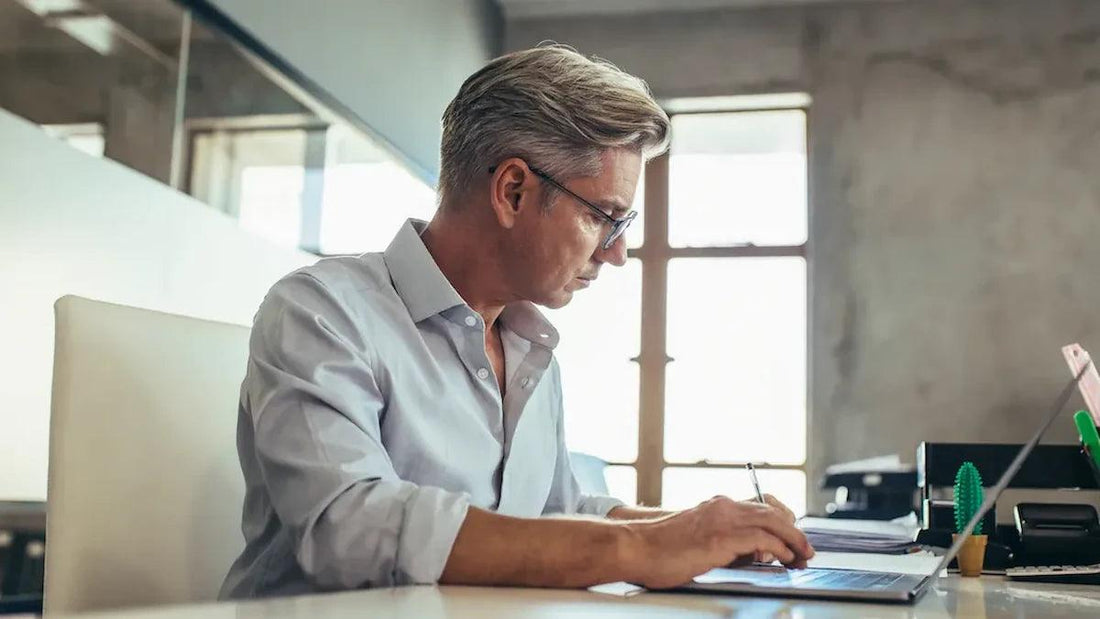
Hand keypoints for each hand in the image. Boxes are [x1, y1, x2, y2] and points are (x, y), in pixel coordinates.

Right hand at [622, 495, 814, 589]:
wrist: (635, 547)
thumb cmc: (660, 550)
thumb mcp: (698, 541)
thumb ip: (725, 543)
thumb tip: (753, 554)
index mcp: (716, 506)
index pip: (761, 506)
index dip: (782, 522)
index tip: (792, 539)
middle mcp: (722, 507)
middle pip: (772, 512)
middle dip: (794, 531)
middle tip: (806, 550)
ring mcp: (722, 520)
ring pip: (772, 522)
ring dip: (793, 540)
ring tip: (802, 556)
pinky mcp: (720, 538)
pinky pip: (761, 539)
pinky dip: (779, 548)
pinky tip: (784, 559)